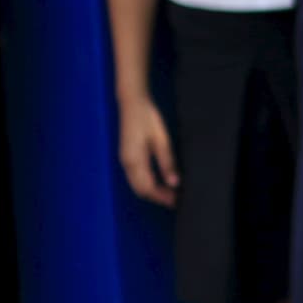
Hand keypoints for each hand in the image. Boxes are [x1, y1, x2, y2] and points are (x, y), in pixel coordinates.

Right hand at [117, 91, 180, 205]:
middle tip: (175, 199)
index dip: (162, 197)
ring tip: (170, 192)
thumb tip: (174, 183)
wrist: (132, 102)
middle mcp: (126, 164)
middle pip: (141, 190)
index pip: (148, 188)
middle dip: (157, 197)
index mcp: (134, 160)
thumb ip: (167, 162)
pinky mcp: (127, 156)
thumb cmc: (147, 118)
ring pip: (137, 185)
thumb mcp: (161, 139)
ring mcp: (125, 160)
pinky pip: (135, 178)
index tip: (176, 201)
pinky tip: (159, 182)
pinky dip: (147, 184)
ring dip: (152, 192)